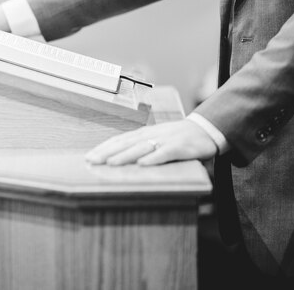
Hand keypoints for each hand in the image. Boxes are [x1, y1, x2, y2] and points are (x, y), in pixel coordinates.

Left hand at [84, 119, 217, 165]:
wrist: (204, 129)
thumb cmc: (176, 138)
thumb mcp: (155, 140)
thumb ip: (140, 148)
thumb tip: (119, 160)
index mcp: (143, 134)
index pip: (119, 140)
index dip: (103, 148)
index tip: (89, 156)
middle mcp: (151, 135)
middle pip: (125, 143)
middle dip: (107, 152)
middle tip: (91, 160)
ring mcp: (165, 140)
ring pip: (141, 148)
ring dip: (125, 155)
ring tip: (111, 163)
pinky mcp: (180, 147)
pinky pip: (165, 153)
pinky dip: (154, 158)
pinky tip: (143, 164)